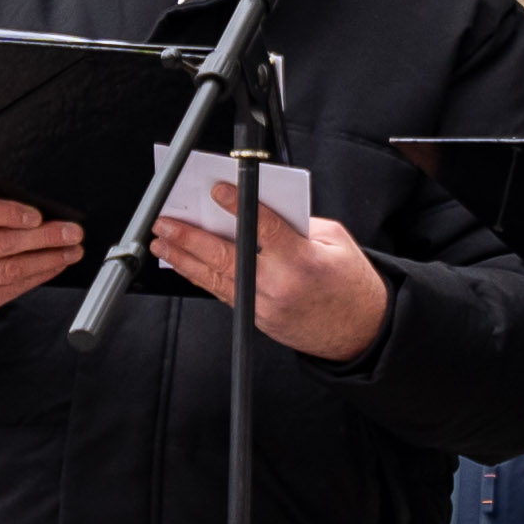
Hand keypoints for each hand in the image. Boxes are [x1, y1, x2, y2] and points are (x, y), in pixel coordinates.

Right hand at [0, 194, 83, 321]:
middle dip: (45, 237)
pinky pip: (13, 289)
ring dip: (49, 259)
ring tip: (71, 250)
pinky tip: (55, 265)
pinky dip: (39, 276)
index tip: (38, 216)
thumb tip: (38, 214)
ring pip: (11, 269)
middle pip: (2, 243)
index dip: (11, 214)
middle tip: (72, 233)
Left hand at [150, 185, 389, 362]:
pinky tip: (184, 264)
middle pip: (225, 255)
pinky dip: (201, 277)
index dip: (237, 206)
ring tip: (162, 242)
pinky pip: (222, 294)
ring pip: (215, 278)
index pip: (263, 226)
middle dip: (191, 236)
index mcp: (302, 260)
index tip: (218, 191)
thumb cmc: (351, 284)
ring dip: (184, 258)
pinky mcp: (256, 320)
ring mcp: (264, 307)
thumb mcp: (336, 241)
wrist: (360, 332)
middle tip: (167, 221)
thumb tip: (260, 209)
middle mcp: (278, 286)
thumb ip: (297, 224)